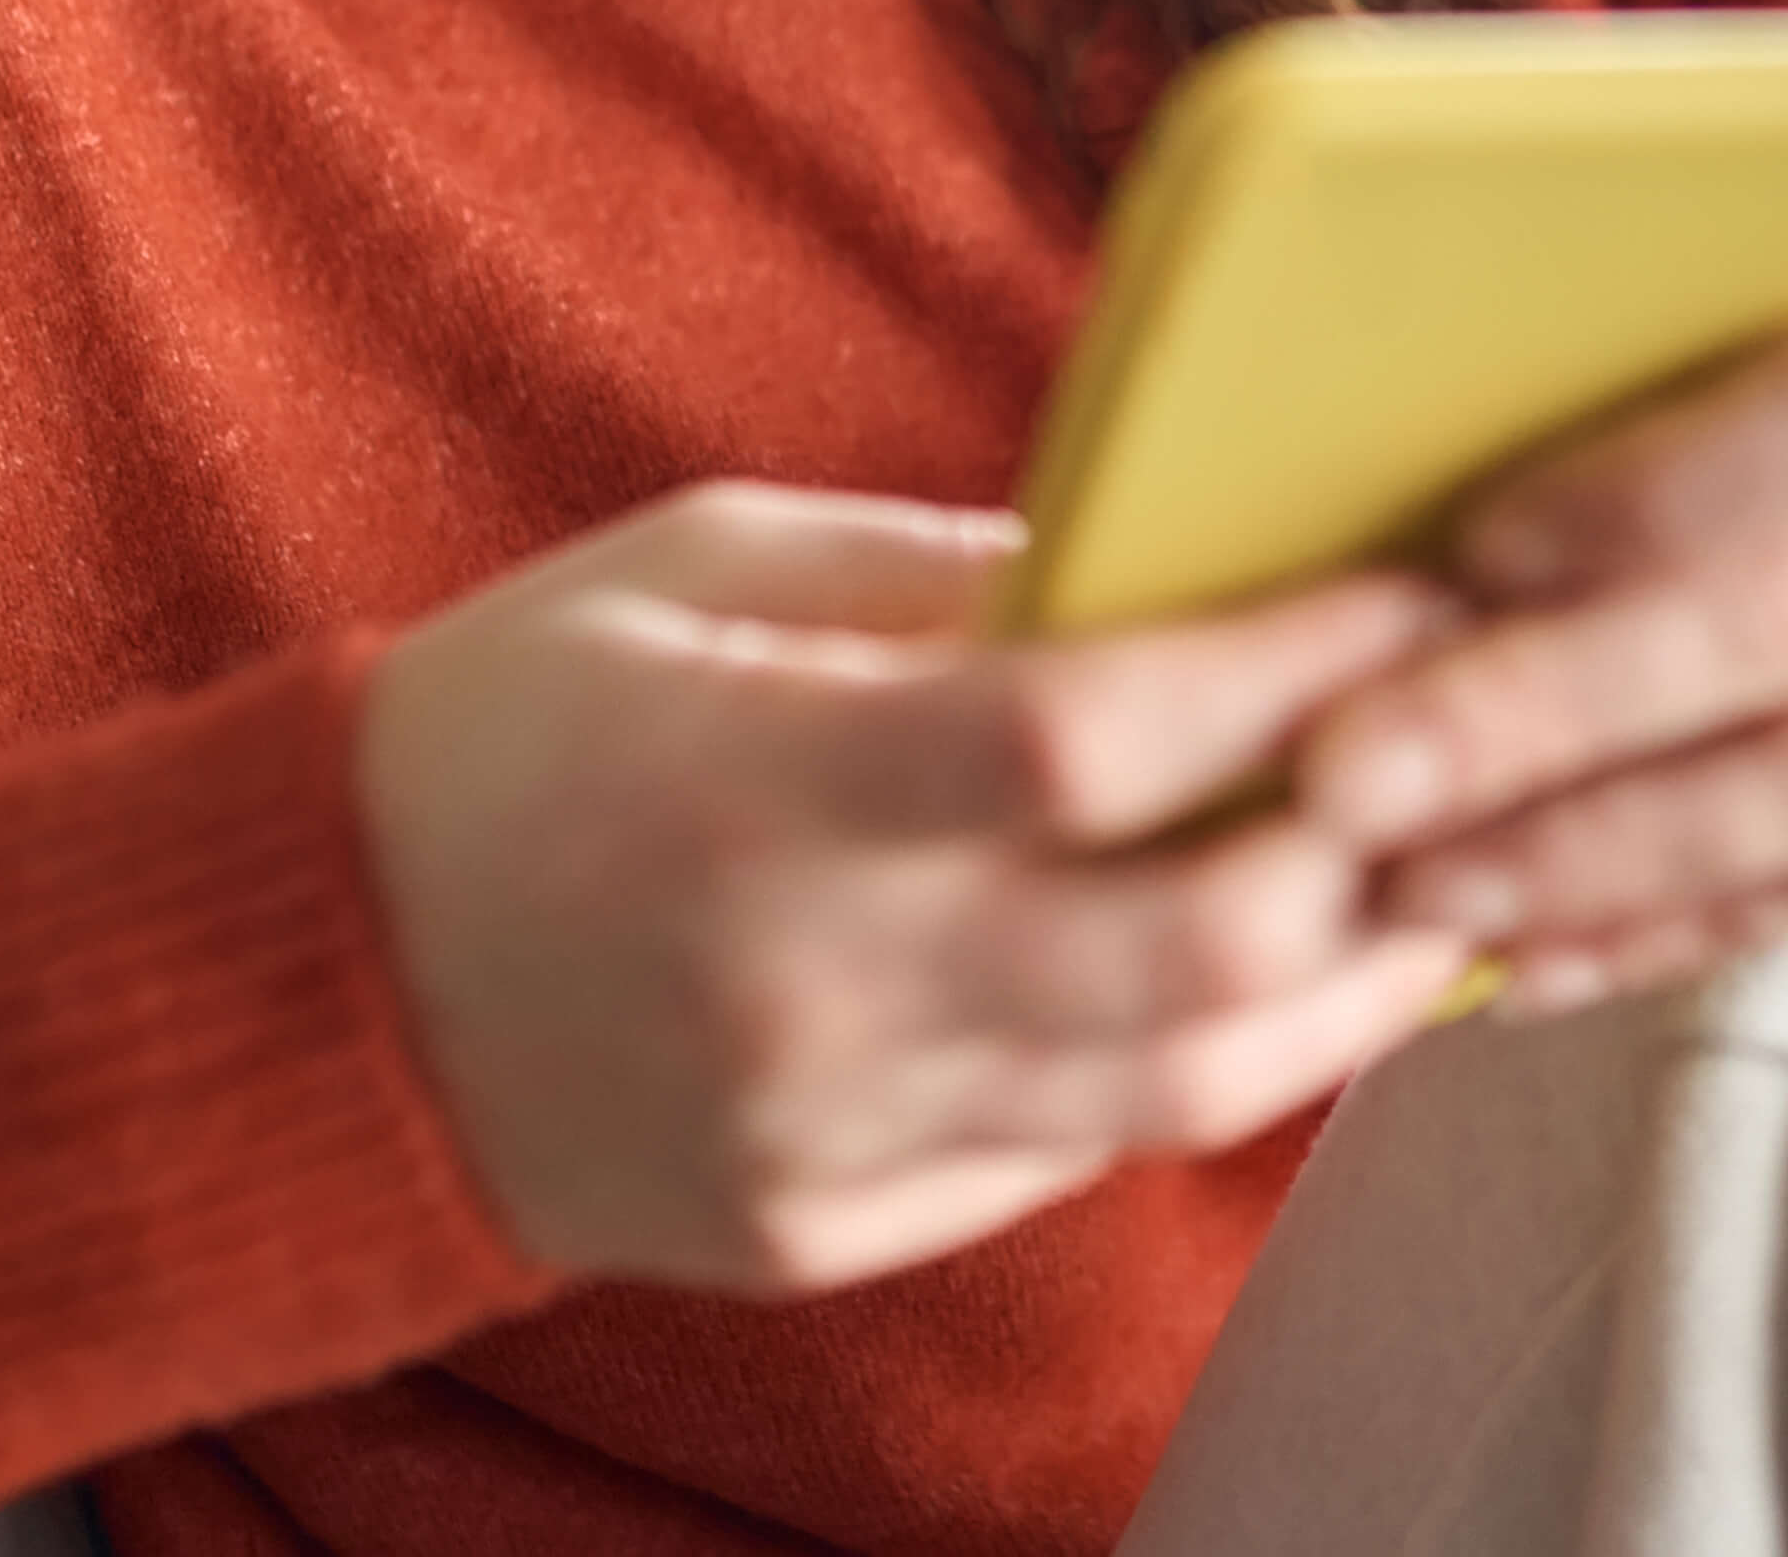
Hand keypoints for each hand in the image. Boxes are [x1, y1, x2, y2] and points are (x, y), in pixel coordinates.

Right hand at [355, 483, 1471, 1294]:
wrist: (314, 984)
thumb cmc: (507, 725)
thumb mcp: (692, 568)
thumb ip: (931, 573)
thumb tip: (1164, 559)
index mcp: (756, 779)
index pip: (1088, 736)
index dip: (1286, 668)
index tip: (1411, 591)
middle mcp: (804, 979)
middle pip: (1185, 949)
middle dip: (1372, 850)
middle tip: (1473, 755)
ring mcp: (820, 1131)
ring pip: (1173, 1091)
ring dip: (1345, 993)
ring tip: (1439, 893)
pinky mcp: (824, 1228)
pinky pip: (1067, 1159)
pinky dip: (1197, 1070)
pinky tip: (1276, 989)